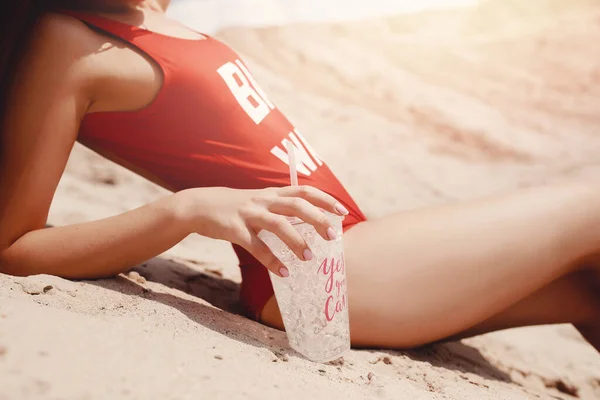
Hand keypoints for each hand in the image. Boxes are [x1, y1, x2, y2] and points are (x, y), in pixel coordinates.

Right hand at [176, 186, 348, 276]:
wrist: (200, 205)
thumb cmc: (236, 207)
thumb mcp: (260, 201)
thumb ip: (282, 208)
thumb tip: (309, 221)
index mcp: (272, 194)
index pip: (304, 191)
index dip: (325, 199)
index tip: (342, 212)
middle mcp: (264, 200)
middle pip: (296, 205)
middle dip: (317, 219)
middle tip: (334, 236)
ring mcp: (249, 214)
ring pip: (277, 225)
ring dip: (296, 241)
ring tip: (309, 257)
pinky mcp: (235, 229)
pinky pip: (255, 246)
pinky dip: (270, 260)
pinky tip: (282, 272)